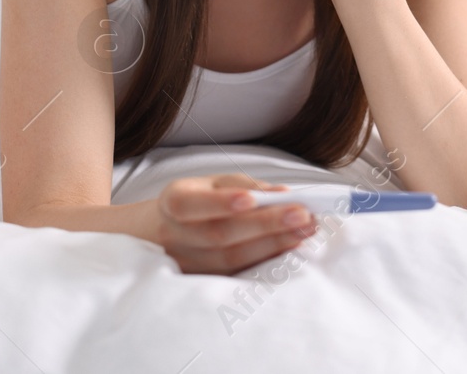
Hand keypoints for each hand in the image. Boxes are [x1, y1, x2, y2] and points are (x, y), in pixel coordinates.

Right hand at [151, 173, 318, 274]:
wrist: (162, 235)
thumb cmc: (197, 202)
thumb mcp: (212, 184)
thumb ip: (245, 185)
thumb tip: (282, 194)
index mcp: (173, 202)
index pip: (190, 205)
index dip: (220, 203)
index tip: (252, 199)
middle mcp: (175, 236)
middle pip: (219, 234)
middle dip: (265, 224)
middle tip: (302, 215)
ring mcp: (188, 264)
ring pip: (231, 259)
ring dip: (273, 244)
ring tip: (304, 230)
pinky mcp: (204, 282)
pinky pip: (238, 272)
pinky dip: (267, 259)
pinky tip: (290, 247)